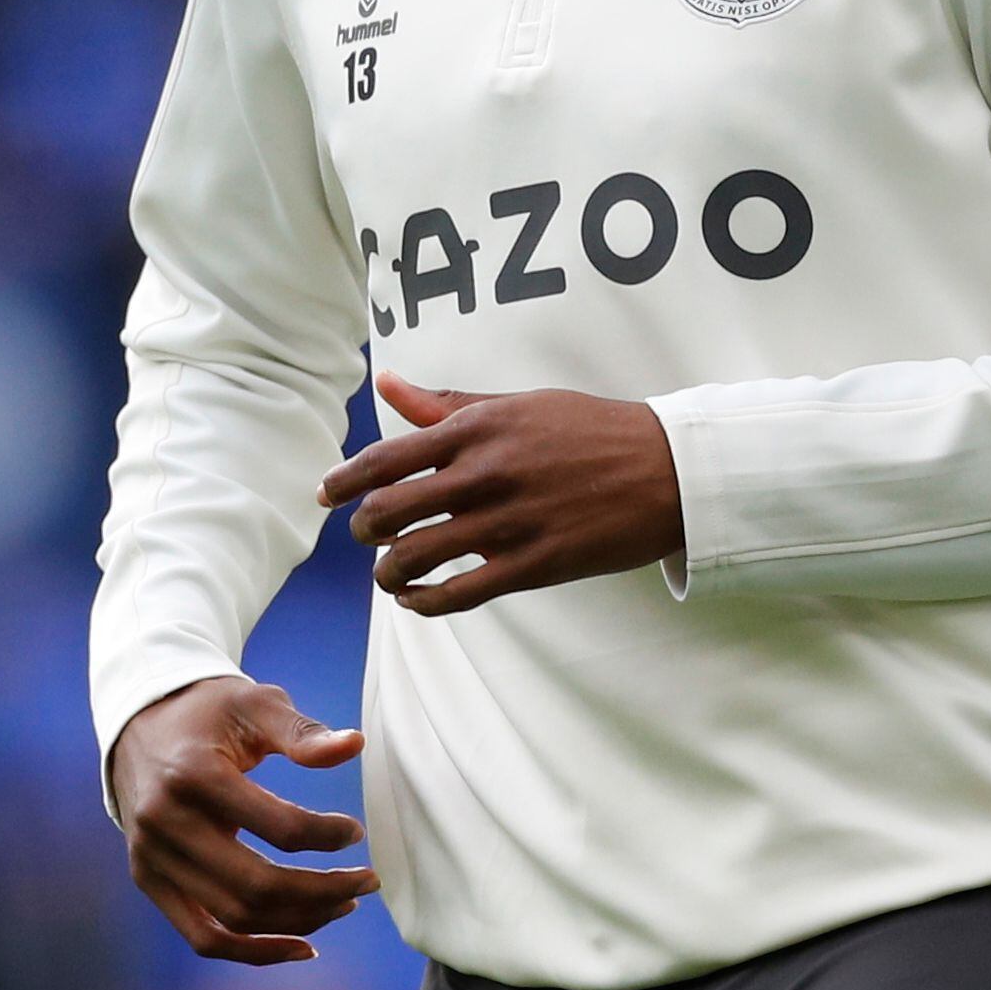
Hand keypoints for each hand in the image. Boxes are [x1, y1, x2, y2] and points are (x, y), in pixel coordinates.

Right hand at [106, 676, 375, 964]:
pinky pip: (204, 937)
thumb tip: (354, 746)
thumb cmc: (208, 712)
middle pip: (257, 886)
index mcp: (194, 775)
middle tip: (368, 882)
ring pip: (235, 919)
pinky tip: (302, 945)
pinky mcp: (149, 881)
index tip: (356, 832)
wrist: (139, 723)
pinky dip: (254, 951)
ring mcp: (152, 859)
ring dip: (299, 921)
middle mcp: (165, 824)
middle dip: (324, 891)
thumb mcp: (254, 704)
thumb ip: (302, 733)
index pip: (279, 827)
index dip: (328, 836)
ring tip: (343, 904)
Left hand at [321, 372, 683, 616]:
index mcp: (477, 428)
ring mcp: (508, 522)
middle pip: (387, 511)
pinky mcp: (532, 565)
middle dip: (362, 530)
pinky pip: (457, 594)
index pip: (385, 458)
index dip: (344, 481)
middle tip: (364, 536)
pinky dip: (424, 603)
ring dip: (387, 573)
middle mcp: (484, 473)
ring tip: (389, 574)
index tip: (324, 494)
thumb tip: (389, 386)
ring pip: (414, 558)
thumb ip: (448, 403)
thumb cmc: (589, 429)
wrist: (665, 468)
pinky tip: (418, 600)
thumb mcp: (518, 404)